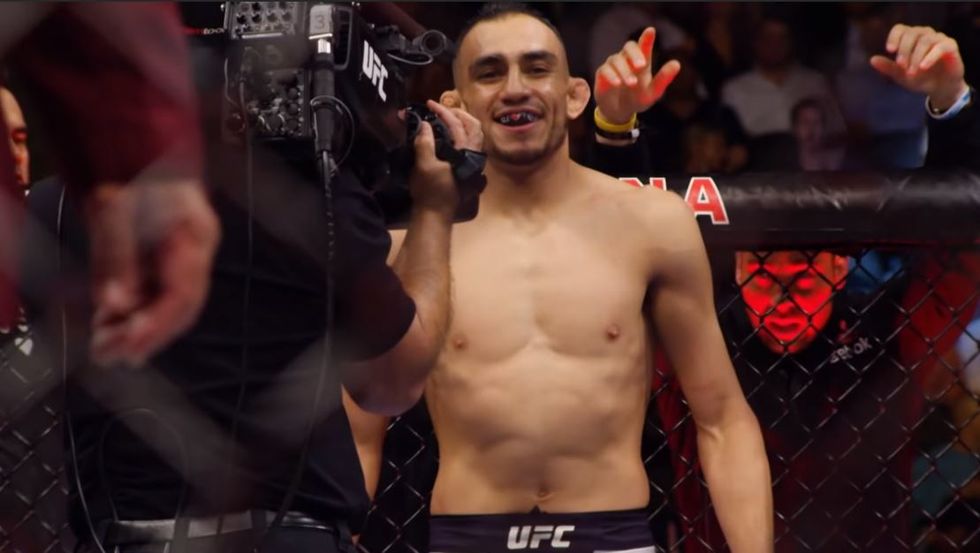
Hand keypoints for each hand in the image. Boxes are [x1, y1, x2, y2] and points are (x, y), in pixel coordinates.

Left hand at [86, 179, 219, 366]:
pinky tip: (110, 323)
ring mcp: (186, 256)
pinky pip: (158, 295)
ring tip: (104, 345)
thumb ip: (117, 258)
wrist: (139, 148)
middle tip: (111, 356)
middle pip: (181, 308)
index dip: (156, 327)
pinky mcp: (170, 260)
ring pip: (169, 305)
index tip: (128, 348)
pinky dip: (135, 313)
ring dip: (137, 329)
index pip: (183, 295)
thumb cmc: (134, 171)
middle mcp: (196, 252)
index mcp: (195, 238)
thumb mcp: (118, 210)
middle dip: (147, 336)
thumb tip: (114, 305)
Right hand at [408, 99, 482, 215]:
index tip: (429, 104)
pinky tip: (448, 135)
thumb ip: (425, 142)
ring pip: (474, 136)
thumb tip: (424, 124)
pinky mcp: (468, 169)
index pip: (457, 125)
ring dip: (462, 124)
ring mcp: (473, 164)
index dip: (443, 111)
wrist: (435, 215)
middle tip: (442, 108)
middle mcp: (474, 156)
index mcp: (466, 153)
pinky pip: (470, 145)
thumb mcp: (424, 165)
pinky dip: (461, 135)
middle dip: (458, 114)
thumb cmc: (430, 191)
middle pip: (474, 127)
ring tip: (446, 118)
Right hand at [594, 27, 681, 124]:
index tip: (651, 30)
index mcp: (642, 62)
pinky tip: (617, 83)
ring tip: (632, 83)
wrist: (619, 112)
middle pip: (629, 47)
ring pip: (617, 59)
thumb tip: (677, 64)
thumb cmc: (638, 99)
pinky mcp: (602, 73)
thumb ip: (663, 79)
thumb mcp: (653, 93)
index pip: (644, 46)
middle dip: (635, 54)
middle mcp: (627, 59)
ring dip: (625, 71)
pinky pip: (605, 69)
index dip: (647, 38)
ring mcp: (614, 65)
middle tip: (641, 66)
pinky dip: (612, 75)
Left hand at [870, 24, 967, 110]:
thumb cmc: (919, 78)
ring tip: (911, 72)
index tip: (890, 50)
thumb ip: (888, 67)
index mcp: (910, 38)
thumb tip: (872, 60)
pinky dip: (930, 57)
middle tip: (901, 66)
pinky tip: (923, 67)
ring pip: (925, 40)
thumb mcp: (900, 75)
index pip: (900, 29)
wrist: (939, 89)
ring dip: (916, 57)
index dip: (894, 37)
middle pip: (911, 33)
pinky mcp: (950, 46)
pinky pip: (940, 47)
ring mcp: (938, 39)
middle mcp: (924, 34)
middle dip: (904, 50)